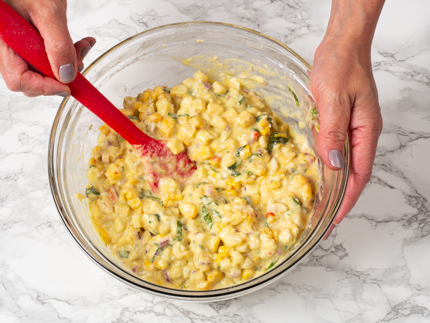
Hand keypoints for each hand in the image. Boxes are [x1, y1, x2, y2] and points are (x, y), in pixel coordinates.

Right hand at [0, 0, 95, 96]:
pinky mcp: (27, 42)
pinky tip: (77, 44)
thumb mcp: (48, 11)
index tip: (67, 86)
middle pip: (30, 78)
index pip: (19, 79)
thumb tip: (67, 75)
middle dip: (59, 74)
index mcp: (4, 39)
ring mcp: (16, 44)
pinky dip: (63, 54)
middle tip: (78, 60)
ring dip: (65, 63)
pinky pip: (44, 57)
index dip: (45, 87)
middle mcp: (7, 46)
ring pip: (40, 69)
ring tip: (81, 47)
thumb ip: (58, 44)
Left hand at [311, 37, 382, 237]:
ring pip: (344, 165)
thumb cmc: (341, 67)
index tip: (334, 219)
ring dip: (333, 187)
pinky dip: (327, 167)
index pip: (359, 175)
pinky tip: (316, 176)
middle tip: (323, 221)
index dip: (346, 199)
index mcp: (366, 132)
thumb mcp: (334, 100)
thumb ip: (332, 133)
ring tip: (318, 206)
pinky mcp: (339, 123)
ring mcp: (351, 129)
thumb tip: (334, 165)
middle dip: (340, 200)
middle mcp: (361, 135)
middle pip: (353, 175)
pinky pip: (335, 151)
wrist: (341, 46)